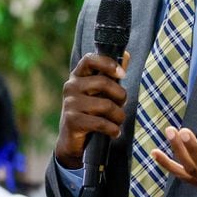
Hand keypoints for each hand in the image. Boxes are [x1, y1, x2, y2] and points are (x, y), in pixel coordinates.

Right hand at [55, 52, 129, 168]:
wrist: (72, 141)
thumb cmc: (90, 112)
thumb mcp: (100, 93)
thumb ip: (112, 75)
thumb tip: (126, 54)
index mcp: (78, 76)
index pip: (90, 59)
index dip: (108, 63)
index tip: (122, 74)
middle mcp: (71, 86)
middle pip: (104, 83)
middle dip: (120, 96)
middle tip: (122, 105)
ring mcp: (70, 103)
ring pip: (106, 105)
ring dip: (119, 116)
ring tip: (118, 121)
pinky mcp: (72, 121)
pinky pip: (101, 123)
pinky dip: (113, 129)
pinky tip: (114, 132)